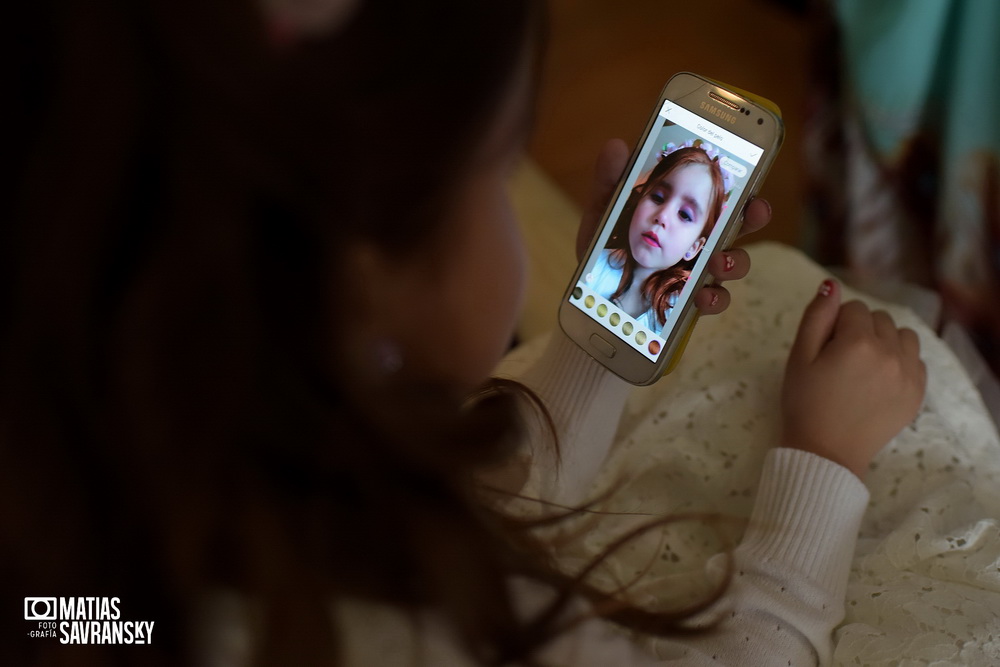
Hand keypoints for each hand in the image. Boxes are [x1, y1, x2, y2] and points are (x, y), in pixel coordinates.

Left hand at [577, 138, 772, 316]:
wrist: (592, 287)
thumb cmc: (607, 242)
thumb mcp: (606, 209)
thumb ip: (611, 179)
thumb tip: (616, 145)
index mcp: (687, 213)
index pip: (723, 196)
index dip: (744, 188)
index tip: (752, 184)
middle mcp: (701, 240)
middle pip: (741, 226)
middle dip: (755, 216)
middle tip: (754, 212)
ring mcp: (699, 270)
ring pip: (733, 264)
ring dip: (734, 261)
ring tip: (717, 261)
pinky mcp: (689, 298)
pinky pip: (713, 300)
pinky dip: (713, 298)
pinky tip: (700, 295)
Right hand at [781, 279, 926, 479]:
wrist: (825, 452)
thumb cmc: (805, 403)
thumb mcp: (799, 357)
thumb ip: (816, 317)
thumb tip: (832, 285)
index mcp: (857, 342)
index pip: (853, 308)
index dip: (835, 324)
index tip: (825, 348)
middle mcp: (890, 353)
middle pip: (879, 319)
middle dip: (860, 329)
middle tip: (840, 360)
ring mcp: (908, 374)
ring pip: (903, 335)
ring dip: (885, 341)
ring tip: (864, 365)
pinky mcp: (917, 393)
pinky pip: (916, 359)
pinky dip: (900, 361)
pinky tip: (880, 379)